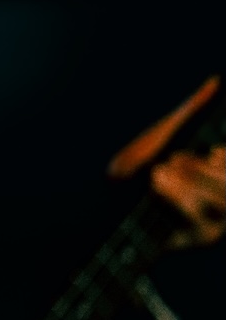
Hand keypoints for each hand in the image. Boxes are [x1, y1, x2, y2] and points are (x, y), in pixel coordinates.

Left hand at [108, 76, 225, 246]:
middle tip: (171, 162)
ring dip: (191, 184)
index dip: (223, 160)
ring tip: (158, 173)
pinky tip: (157, 186)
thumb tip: (214, 80)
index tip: (211, 150)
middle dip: (204, 173)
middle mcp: (224, 203)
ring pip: (223, 205)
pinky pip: (201, 224)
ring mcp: (214, 223)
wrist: (105, 200)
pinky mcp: (195, 239)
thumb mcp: (164, 134)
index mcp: (220, 177)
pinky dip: (178, 201)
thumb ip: (192, 109)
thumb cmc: (137, 165)